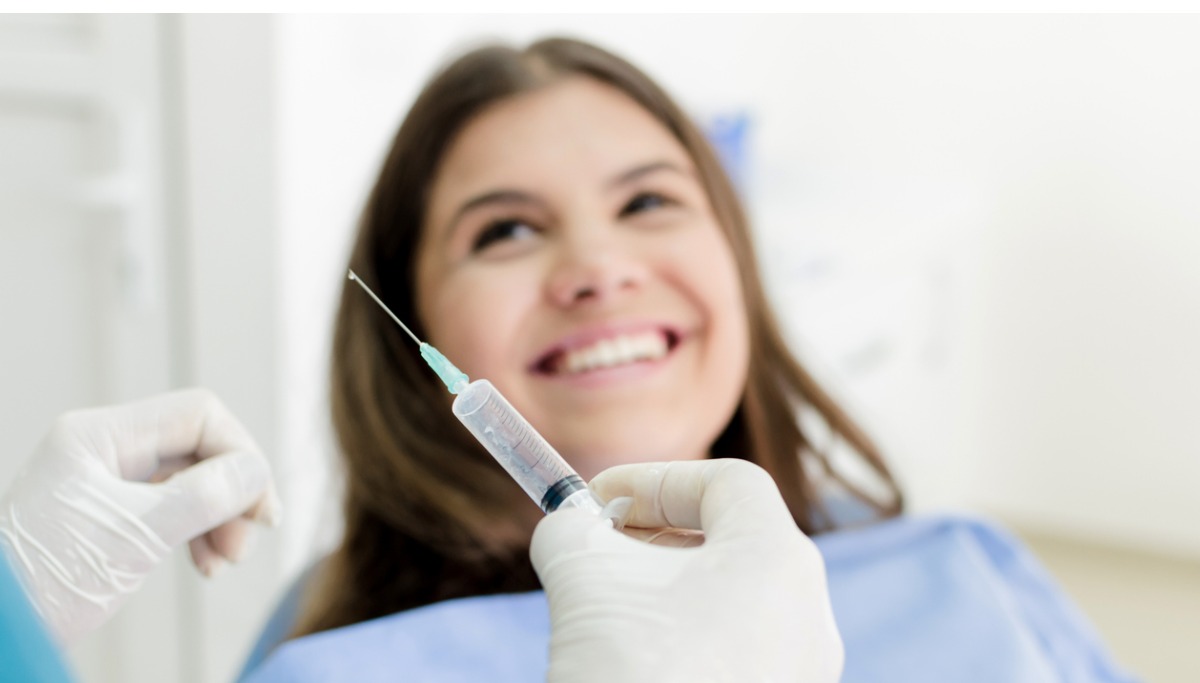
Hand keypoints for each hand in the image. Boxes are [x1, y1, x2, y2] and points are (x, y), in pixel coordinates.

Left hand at [0, 389, 281, 644]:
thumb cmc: (43, 581)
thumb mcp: (135, 536)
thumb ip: (202, 497)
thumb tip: (256, 471)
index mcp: (100, 435)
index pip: (198, 416)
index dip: (240, 455)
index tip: (260, 508)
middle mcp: (103, 448)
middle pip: (198, 447)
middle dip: (232, 492)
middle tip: (248, 540)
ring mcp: (104, 480)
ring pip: (189, 479)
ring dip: (219, 516)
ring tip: (227, 559)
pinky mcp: (108, 513)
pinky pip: (170, 507)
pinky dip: (196, 531)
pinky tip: (205, 562)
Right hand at [530, 459, 842, 682]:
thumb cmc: (634, 676)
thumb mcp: (584, 586)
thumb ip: (571, 534)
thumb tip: (567, 526)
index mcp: (780, 562)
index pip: (727, 483)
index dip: (654, 480)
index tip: (595, 502)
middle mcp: (808, 614)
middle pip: (733, 539)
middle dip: (655, 535)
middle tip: (596, 550)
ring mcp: (802, 671)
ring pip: (735, 599)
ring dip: (668, 588)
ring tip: (609, 610)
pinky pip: (740, 650)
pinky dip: (689, 636)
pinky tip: (637, 660)